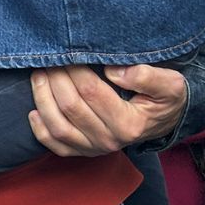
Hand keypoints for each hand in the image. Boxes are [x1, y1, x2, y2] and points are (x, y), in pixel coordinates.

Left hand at [27, 65, 186, 156]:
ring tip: (39, 75)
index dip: (74, 70)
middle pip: (70, 107)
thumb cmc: (165, 98)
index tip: (67, 52)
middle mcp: (109, 140)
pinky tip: (34, 110)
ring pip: (57, 126)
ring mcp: (94, 149)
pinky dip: (40, 129)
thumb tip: (113, 71)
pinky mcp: (84, 152)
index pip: (91, 92)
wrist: (165, 120)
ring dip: (42, 99)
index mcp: (129, 123)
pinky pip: (55, 145)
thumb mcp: (170, 83)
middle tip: (48, 58)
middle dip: (55, 79)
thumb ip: (146, 76)